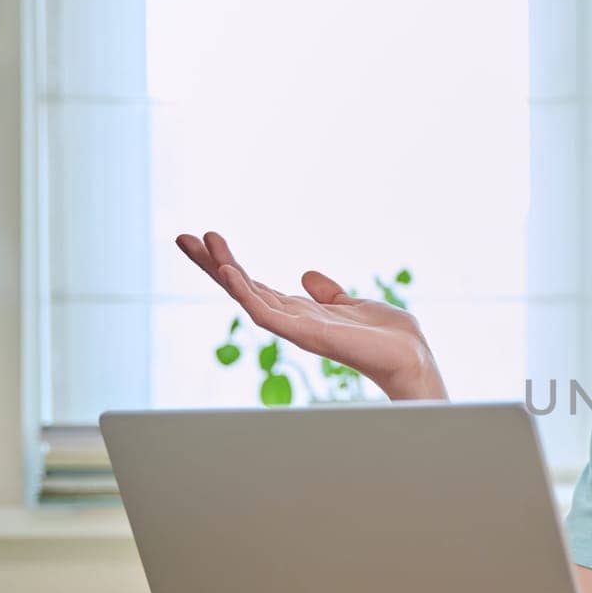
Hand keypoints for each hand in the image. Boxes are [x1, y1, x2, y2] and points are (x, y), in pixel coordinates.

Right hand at [175, 230, 447, 400]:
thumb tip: (307, 275)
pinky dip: (245, 293)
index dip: (228, 263)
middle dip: (211, 263)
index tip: (206, 238)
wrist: (410, 356)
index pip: (254, 285)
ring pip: (246, 296)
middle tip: (181, 237)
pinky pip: (266, 314)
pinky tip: (229, 270)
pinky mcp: (305, 334)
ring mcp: (295, 328)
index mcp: (300, 312)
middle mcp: (292, 320)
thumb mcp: (352, 303)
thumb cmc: (387, 337)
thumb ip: (327, 293)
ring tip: (199, 243)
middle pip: (241, 288)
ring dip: (222, 269)